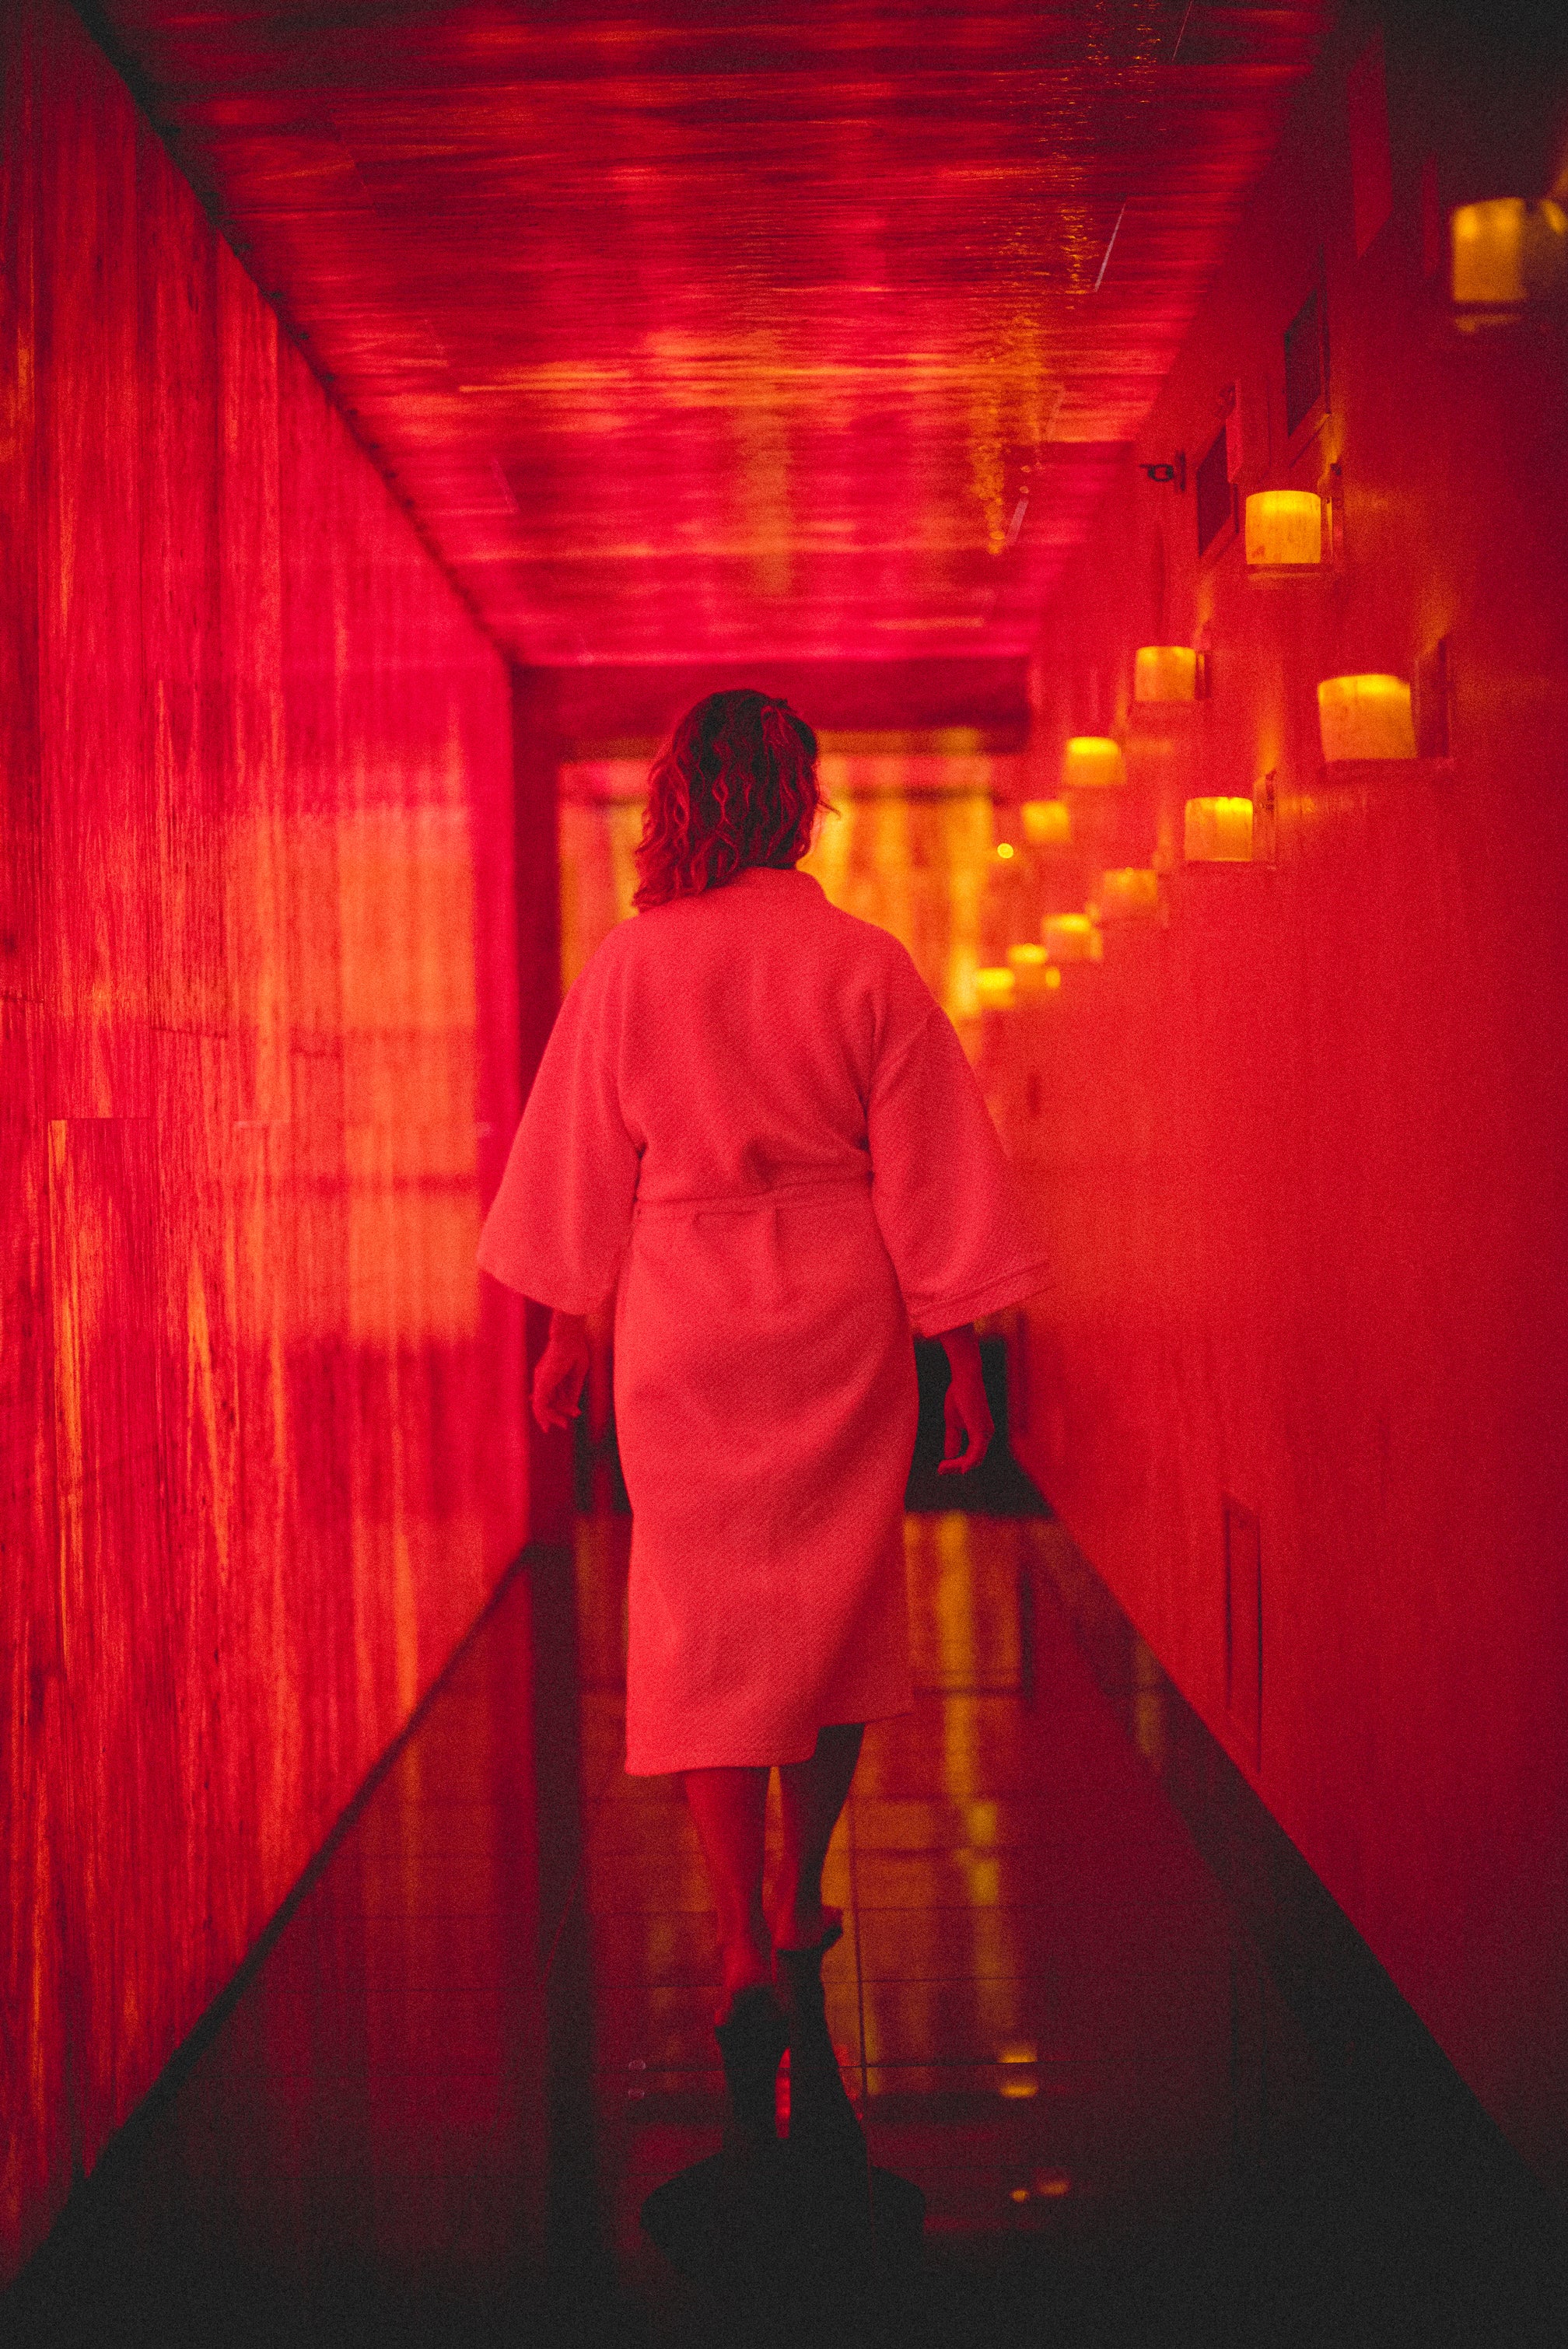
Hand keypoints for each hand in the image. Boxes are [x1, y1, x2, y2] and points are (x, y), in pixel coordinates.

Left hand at [531, 1312, 589, 1432]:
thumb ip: (573, 1391)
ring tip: (564, 1425)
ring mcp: (541, 1381)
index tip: (576, 1413)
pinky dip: (543, 1416)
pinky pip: (539, 1404)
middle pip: (548, 1401)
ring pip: (542, 1405)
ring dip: (552, 1417)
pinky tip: (548, 1424)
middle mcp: (543, 1378)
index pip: (553, 1394)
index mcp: (551, 1374)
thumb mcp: (577, 1375)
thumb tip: (572, 1407)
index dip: (562, 1405)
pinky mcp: (542, 1383)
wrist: (570, 1337)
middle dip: (558, 1413)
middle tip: (567, 1423)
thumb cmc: (576, 1350)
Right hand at [936, 1325, 992, 1474]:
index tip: (941, 1467)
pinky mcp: (981, 1430)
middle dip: (956, 1468)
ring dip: (958, 1466)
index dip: (957, 1464)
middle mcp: (987, 1435)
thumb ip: (953, 1438)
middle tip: (940, 1470)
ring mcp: (985, 1433)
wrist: (965, 1379)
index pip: (972, 1456)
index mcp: (981, 1433)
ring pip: (974, 1459)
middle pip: (974, 1461)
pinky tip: (961, 1468)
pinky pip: (976, 1452)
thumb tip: (949, 1456)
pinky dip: (968, 1462)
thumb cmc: (959, 1395)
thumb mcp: (952, 1421)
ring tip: (942, 1468)